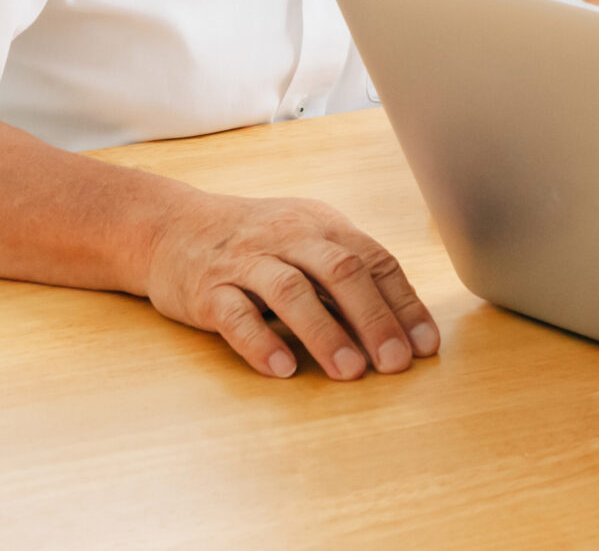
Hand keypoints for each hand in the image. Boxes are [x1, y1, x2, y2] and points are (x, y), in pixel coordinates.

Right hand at [143, 191, 438, 379]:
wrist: (172, 227)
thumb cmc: (257, 243)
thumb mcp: (306, 242)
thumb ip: (347, 277)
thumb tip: (402, 328)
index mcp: (322, 226)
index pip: (374, 260)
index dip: (404, 303)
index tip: (426, 345)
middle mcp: (288, 238)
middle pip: (340, 271)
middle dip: (374, 318)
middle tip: (396, 362)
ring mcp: (246, 262)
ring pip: (291, 291)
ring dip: (325, 332)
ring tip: (350, 371)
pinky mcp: (207, 290)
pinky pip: (235, 314)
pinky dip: (260, 342)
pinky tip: (282, 368)